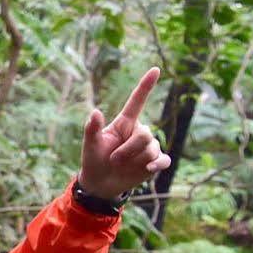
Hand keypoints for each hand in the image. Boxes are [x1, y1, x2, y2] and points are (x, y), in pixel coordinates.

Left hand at [79, 67, 172, 200]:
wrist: (100, 183)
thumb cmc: (94, 159)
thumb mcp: (90, 144)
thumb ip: (92, 128)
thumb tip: (95, 111)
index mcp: (125, 123)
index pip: (137, 101)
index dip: (146, 86)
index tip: (156, 69)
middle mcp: (139, 132)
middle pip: (145, 135)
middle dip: (128, 149)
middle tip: (113, 159)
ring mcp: (149, 147)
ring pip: (151, 149)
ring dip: (133, 159)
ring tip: (119, 165)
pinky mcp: (155, 162)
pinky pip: (163, 160)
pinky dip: (157, 164)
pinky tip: (149, 168)